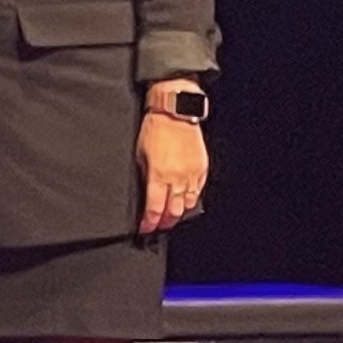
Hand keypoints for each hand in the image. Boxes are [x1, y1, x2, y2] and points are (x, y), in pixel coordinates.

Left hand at [136, 109, 209, 236]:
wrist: (175, 113)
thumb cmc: (155, 129)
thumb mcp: (140, 154)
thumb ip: (144, 176)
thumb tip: (145, 192)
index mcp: (159, 175)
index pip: (154, 208)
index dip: (149, 222)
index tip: (145, 228)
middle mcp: (177, 178)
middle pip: (173, 211)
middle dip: (165, 222)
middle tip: (158, 226)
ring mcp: (192, 174)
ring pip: (188, 203)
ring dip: (179, 212)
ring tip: (171, 215)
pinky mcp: (202, 168)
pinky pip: (198, 190)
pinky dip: (191, 198)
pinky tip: (185, 200)